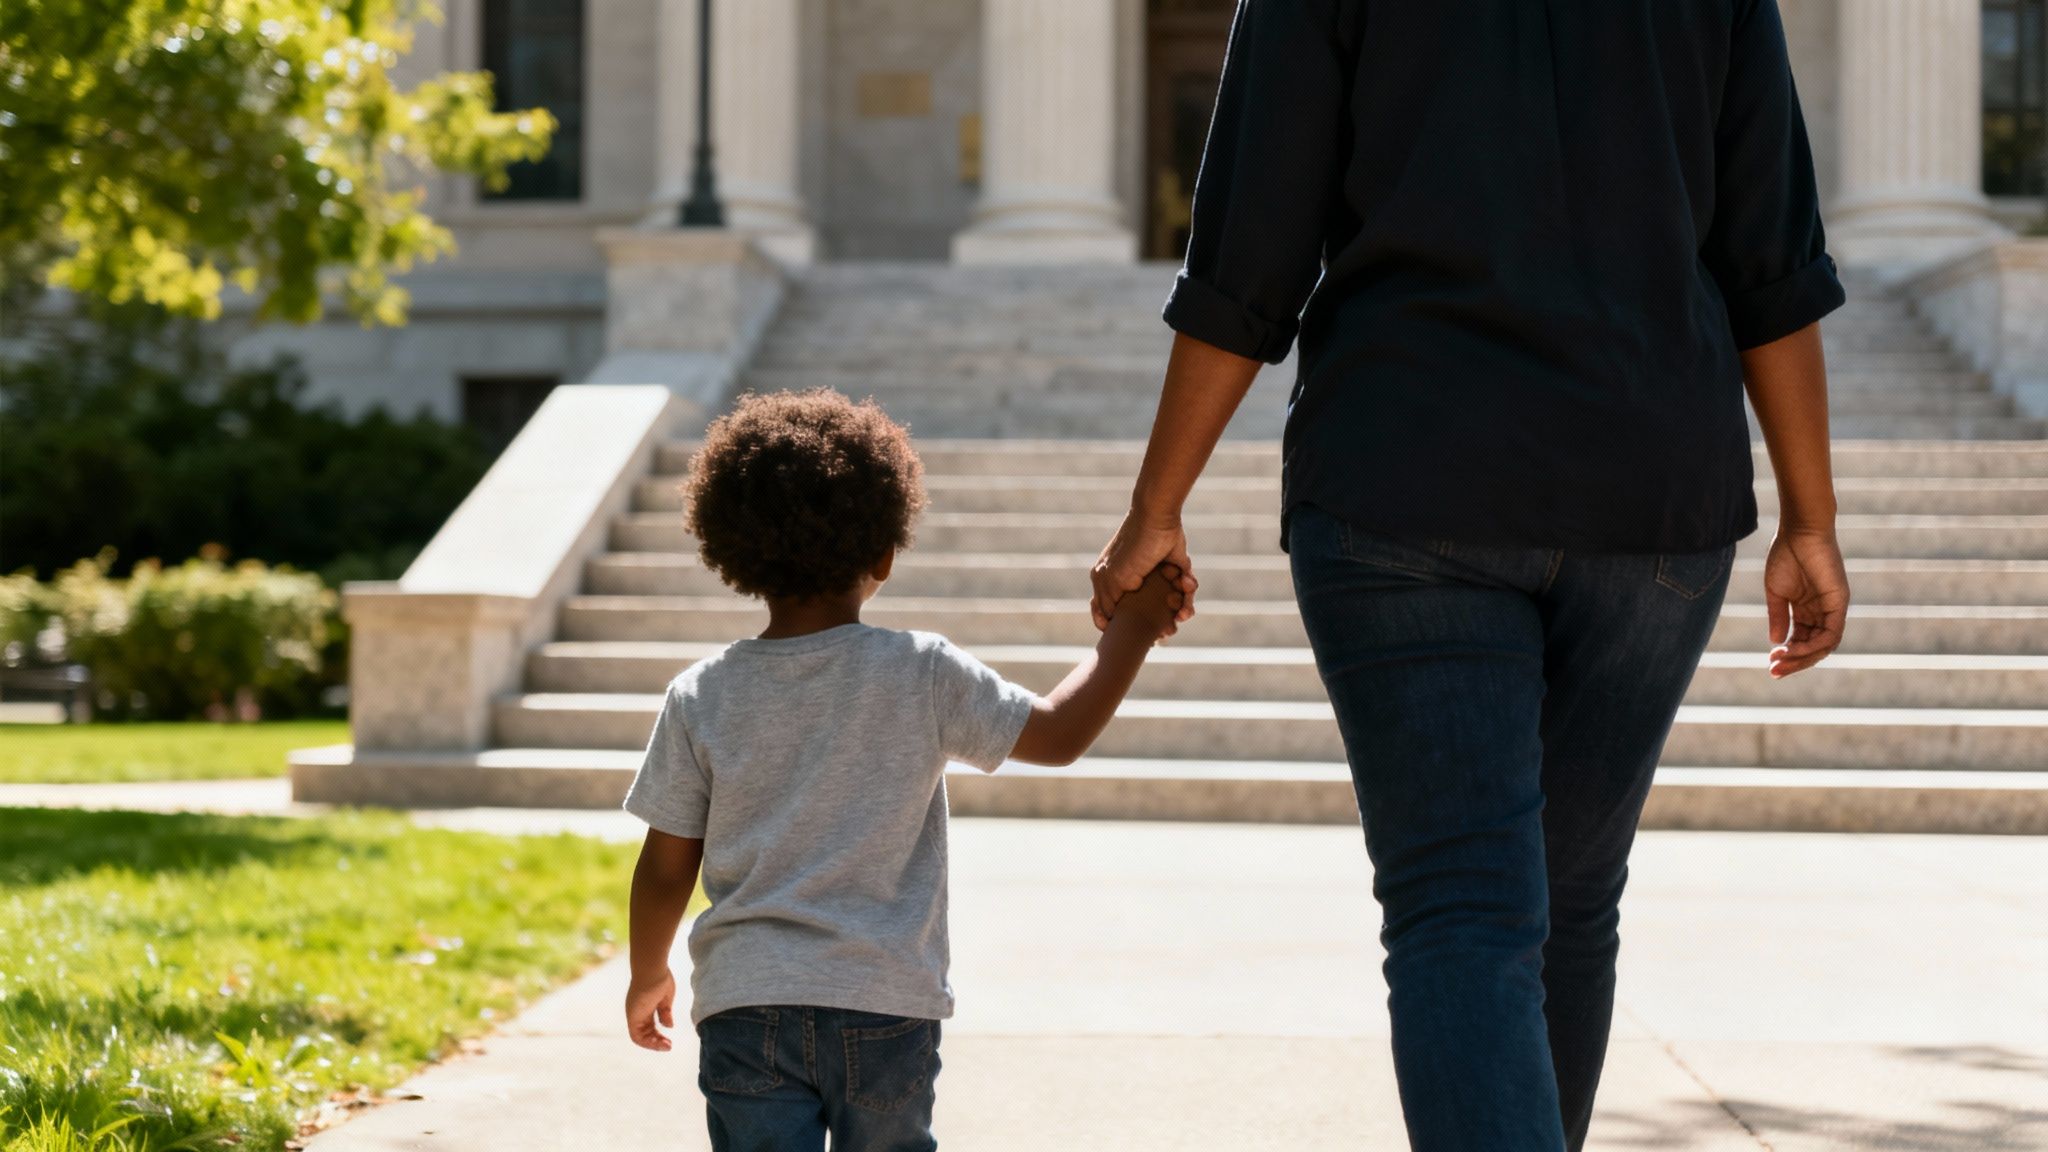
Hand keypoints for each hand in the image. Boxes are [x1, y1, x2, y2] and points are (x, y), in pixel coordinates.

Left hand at [625, 968, 676, 1050]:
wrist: (652, 969)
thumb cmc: (660, 978)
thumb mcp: (665, 998)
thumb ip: (665, 1012)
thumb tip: (669, 1026)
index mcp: (645, 1006)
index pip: (649, 1025)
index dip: (658, 1034)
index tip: (669, 1039)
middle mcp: (637, 1012)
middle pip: (645, 1032)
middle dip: (657, 1041)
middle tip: (669, 1045)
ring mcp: (634, 1014)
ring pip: (640, 1036)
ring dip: (653, 1044)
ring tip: (667, 1047)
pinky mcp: (632, 1016)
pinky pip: (636, 1036)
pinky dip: (647, 1043)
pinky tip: (660, 1043)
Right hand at [1092, 509, 1197, 634]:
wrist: (1157, 518)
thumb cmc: (1132, 548)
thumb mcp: (1112, 579)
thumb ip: (1107, 603)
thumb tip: (1107, 625)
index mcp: (1112, 582)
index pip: (1117, 613)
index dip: (1128, 628)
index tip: (1140, 639)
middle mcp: (1134, 581)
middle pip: (1148, 612)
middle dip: (1161, 623)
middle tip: (1168, 631)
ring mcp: (1155, 575)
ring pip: (1169, 603)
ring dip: (1180, 607)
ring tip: (1185, 612)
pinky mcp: (1175, 568)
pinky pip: (1185, 588)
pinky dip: (1188, 588)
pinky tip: (1187, 582)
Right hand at [1763, 529, 1848, 676]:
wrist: (1799, 531)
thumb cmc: (1785, 555)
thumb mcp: (1776, 592)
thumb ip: (1778, 616)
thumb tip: (1775, 641)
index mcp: (1808, 609)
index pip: (1802, 640)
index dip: (1788, 654)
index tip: (1769, 663)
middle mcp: (1823, 612)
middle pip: (1814, 647)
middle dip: (1794, 662)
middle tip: (1774, 671)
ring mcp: (1833, 608)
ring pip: (1824, 645)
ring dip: (1803, 657)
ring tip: (1780, 660)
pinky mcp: (1839, 602)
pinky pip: (1831, 633)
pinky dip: (1813, 645)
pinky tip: (1792, 648)